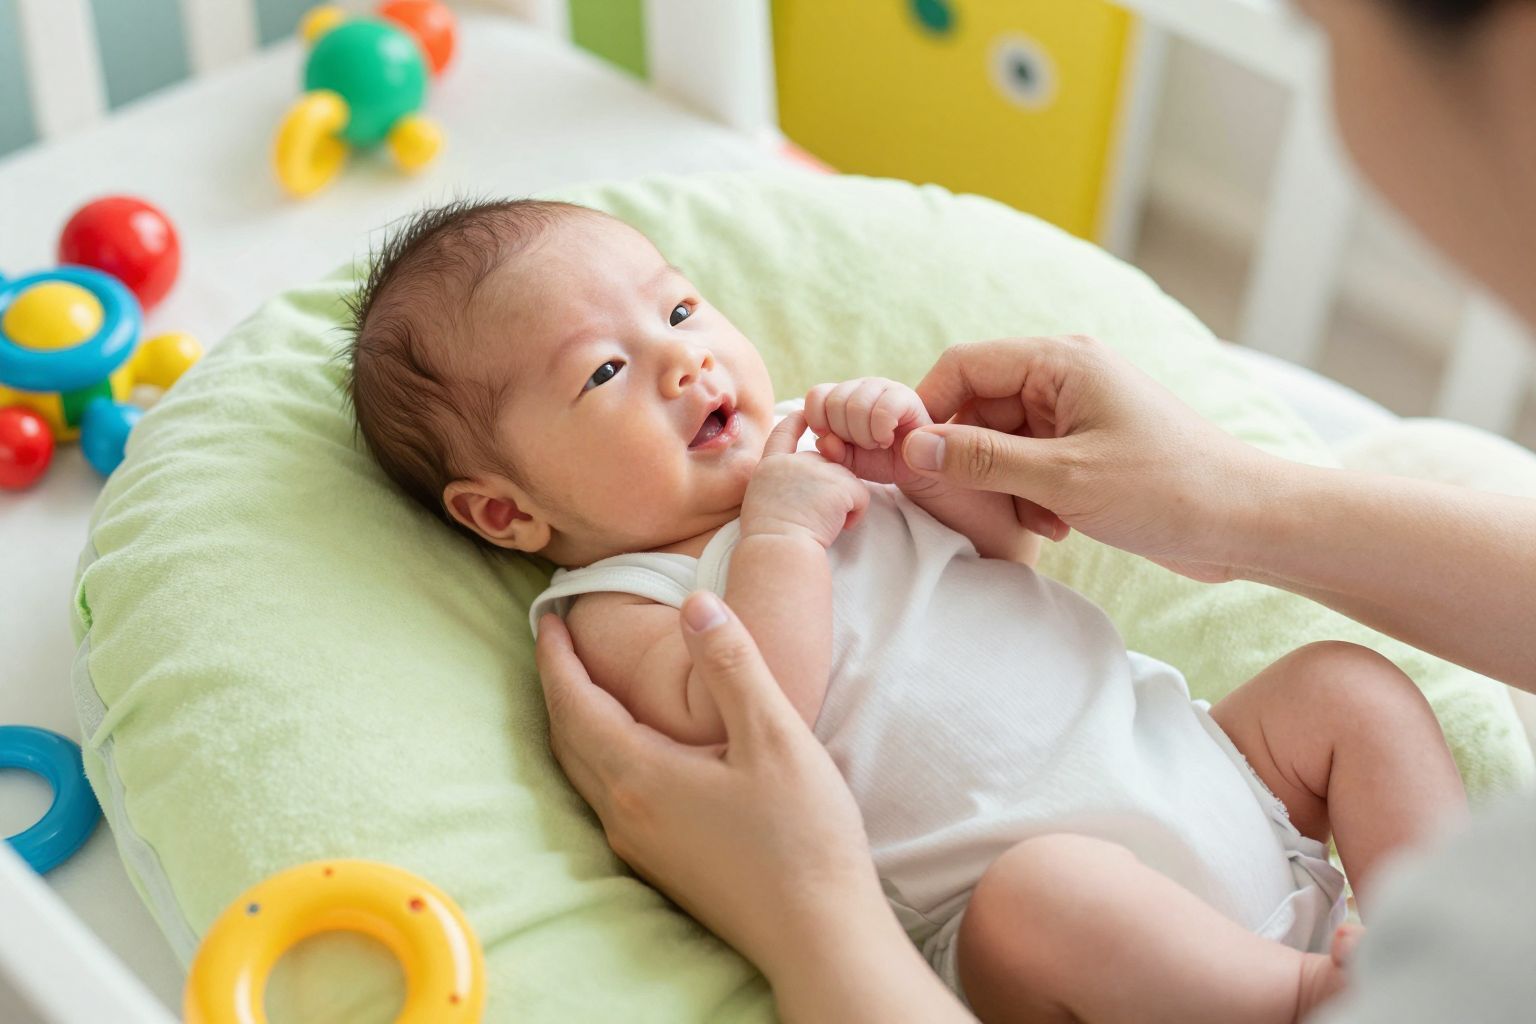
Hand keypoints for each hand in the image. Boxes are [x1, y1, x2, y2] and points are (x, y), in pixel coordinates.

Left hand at [535, 592, 889, 982]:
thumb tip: (696, 603)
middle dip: (556, 683)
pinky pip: (604, 794)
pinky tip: (625, 745)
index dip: (556, 656)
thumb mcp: (774, 737)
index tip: (549, 614)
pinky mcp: (659, 863)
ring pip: (581, 770)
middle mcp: (624, 814)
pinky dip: (595, 753)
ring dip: (572, 720)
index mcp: (642, 776)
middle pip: (566, 737)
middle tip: (557, 637)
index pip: (574, 703)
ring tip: (582, 680)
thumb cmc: (802, 838)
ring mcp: (639, 845)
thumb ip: (732, 665)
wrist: (818, 936)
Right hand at [741, 411, 870, 547]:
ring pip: (844, 481)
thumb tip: (802, 486)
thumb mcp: (762, 501)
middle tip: (812, 518)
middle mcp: (794, 461)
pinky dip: (854, 516)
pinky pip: (860, 497)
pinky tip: (837, 526)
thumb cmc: (769, 539)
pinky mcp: (840, 483)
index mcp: (769, 467)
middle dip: (828, 490)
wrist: (779, 549)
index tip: (804, 414)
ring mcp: (818, 469)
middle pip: (824, 464)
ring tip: (822, 524)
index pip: (782, 434)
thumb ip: (780, 484)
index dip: (795, 422)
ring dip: (841, 505)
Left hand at [805, 377, 933, 491]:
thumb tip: (824, 439)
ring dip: (863, 435)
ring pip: (856, 406)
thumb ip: (831, 451)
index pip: (817, 394)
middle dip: (844, 433)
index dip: (817, 419)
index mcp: (843, 396)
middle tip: (861, 445)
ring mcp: (884, 388)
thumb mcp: (848, 461)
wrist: (913, 469)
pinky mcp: (906, 397)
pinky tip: (886, 440)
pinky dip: (880, 432)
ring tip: (875, 444)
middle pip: (834, 402)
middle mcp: (862, 386)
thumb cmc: (879, 460)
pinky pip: (882, 411)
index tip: (831, 439)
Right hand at [902, 335, 1272, 580]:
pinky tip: (1057, 524)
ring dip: (1003, 485)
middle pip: (977, 406)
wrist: (1245, 522)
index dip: (927, 411)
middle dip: (971, 459)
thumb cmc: (1167, 490)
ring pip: (1000, 441)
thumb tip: (912, 448)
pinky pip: (1028, 463)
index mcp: (1061, 360)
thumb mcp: (1063, 479)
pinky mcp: (1087, 447)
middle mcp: (1065, 376)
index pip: (962, 365)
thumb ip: (982, 460)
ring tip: (1038, 518)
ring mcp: (1076, 412)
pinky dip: (1028, 495)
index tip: (911, 463)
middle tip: (978, 505)